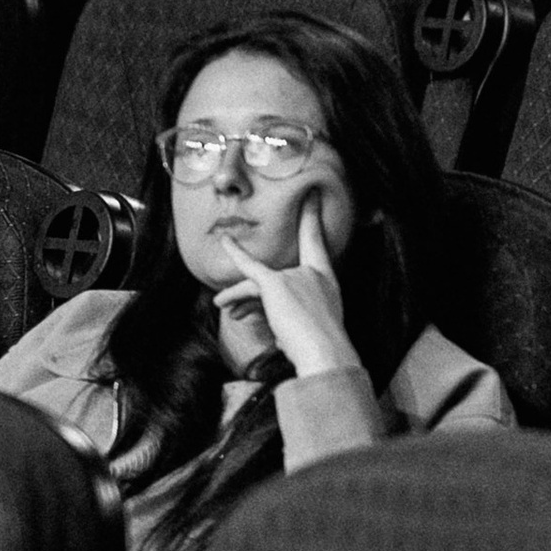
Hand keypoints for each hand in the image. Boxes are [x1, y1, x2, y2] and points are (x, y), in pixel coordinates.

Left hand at [212, 192, 360, 381]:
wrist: (325, 355)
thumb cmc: (322, 351)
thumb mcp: (315, 332)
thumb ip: (297, 325)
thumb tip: (281, 338)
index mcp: (327, 280)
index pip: (316, 242)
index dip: (312, 217)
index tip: (310, 195)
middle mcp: (313, 273)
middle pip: (274, 276)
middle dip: (257, 290)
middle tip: (250, 268)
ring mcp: (295, 276)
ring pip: (257, 283)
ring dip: (239, 296)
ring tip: (223, 306)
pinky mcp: (275, 284)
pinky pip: (249, 267)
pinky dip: (236, 252)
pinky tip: (225, 241)